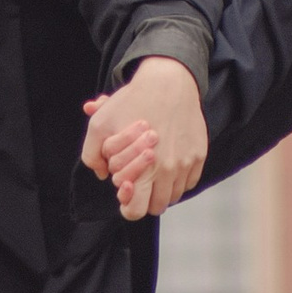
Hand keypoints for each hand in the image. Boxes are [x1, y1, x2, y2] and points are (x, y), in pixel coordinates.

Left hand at [81, 58, 207, 222]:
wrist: (168, 82)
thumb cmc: (133, 102)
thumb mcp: (100, 125)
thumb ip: (92, 155)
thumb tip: (101, 174)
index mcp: (144, 169)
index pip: (136, 210)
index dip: (128, 204)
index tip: (126, 188)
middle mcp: (168, 171)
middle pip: (157, 206)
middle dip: (145, 197)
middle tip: (140, 180)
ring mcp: (186, 164)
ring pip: (174, 195)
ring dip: (163, 188)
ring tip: (154, 170)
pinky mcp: (199, 155)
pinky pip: (189, 181)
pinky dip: (179, 178)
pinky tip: (169, 162)